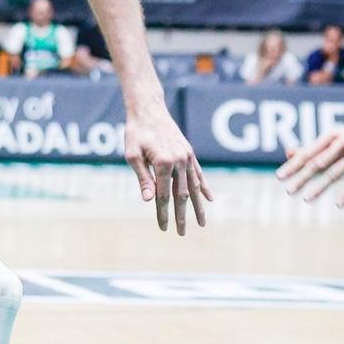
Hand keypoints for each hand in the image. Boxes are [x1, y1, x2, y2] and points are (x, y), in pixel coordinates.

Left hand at [125, 107, 211, 235]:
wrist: (148, 109)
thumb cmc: (136, 132)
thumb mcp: (132, 154)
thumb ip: (142, 177)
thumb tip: (148, 200)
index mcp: (164, 162)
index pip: (163, 195)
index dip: (163, 213)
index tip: (163, 228)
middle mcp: (179, 160)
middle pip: (182, 195)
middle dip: (182, 216)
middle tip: (181, 233)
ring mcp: (187, 157)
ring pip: (194, 186)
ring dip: (198, 206)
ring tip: (202, 223)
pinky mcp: (189, 153)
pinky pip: (199, 174)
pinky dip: (205, 187)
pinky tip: (210, 199)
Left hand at [277, 116, 343, 206]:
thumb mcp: (337, 138)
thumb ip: (314, 148)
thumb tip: (288, 154)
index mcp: (332, 137)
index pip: (308, 153)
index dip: (293, 166)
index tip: (279, 178)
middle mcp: (343, 144)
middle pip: (318, 163)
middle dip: (302, 178)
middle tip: (288, 191)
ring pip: (335, 173)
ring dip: (320, 187)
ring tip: (306, 199)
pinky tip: (338, 204)